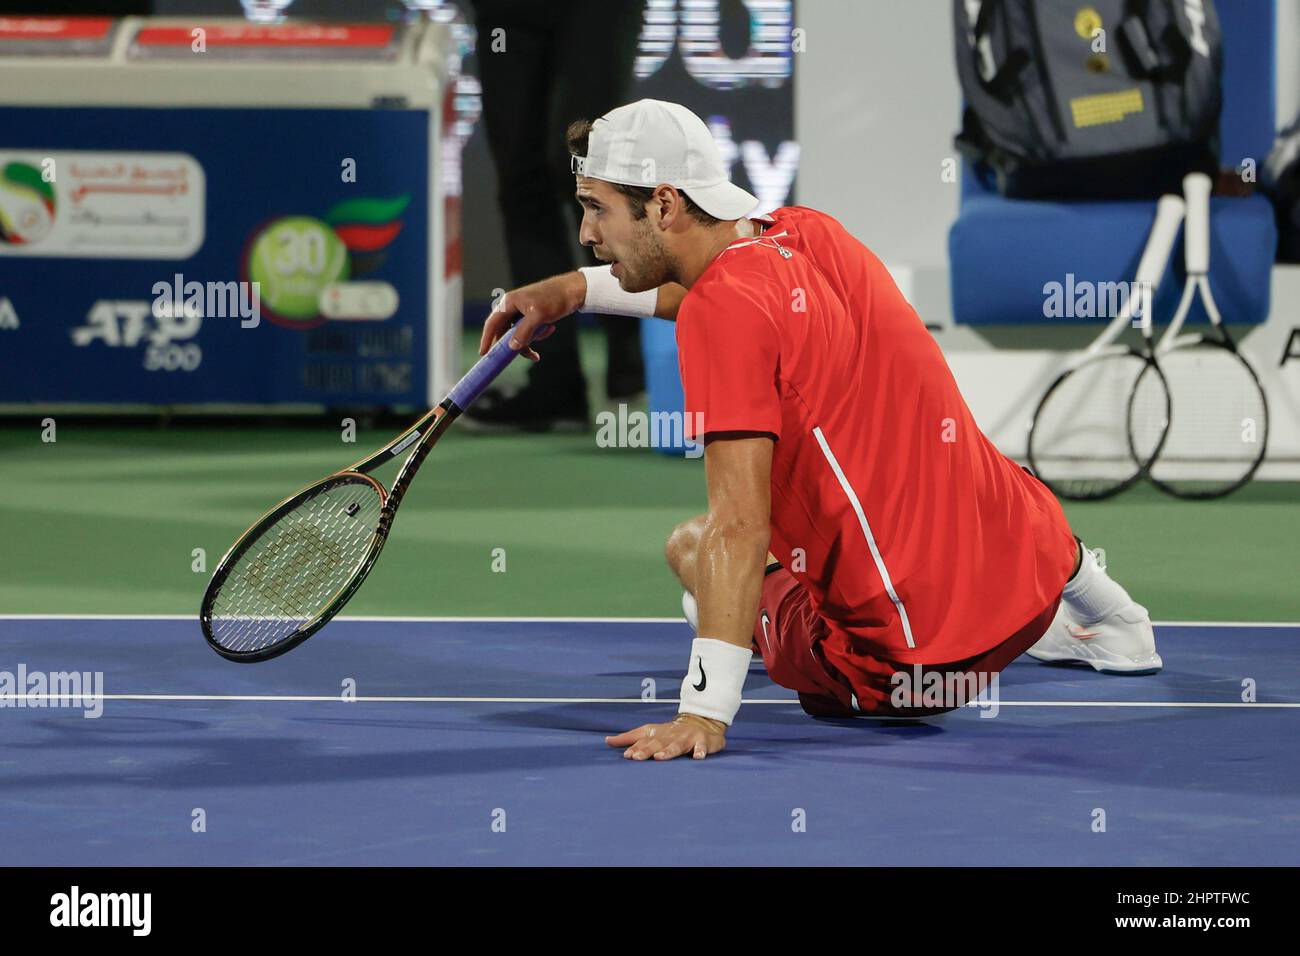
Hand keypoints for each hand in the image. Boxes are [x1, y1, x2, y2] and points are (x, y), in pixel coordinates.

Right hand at [478, 272, 585, 360]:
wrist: (573, 291)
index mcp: (509, 303)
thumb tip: (512, 347)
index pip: (492, 323)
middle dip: (516, 345)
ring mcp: (522, 311)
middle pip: (505, 332)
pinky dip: (538, 334)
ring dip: (530, 341)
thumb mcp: (538, 317)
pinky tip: (550, 329)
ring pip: (518, 333)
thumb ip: (523, 332)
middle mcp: (513, 307)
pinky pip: (529, 331)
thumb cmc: (554, 299)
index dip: (486, 339)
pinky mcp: (532, 315)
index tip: (483, 354)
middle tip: (527, 355)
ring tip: (546, 335)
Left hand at [605, 713, 727, 760]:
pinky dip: (700, 751)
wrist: (700, 722)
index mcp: (657, 733)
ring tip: (660, 757)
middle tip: (637, 757)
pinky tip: (697, 757)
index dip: (636, 748)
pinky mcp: (703, 741)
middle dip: (647, 750)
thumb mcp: (649, 732)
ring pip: (677, 745)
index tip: (627, 756)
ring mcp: (687, 738)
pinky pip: (702, 747)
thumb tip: (607, 741)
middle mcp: (670, 735)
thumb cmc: (669, 732)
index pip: (644, 741)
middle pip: (658, 743)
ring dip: (669, 751)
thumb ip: (629, 738)